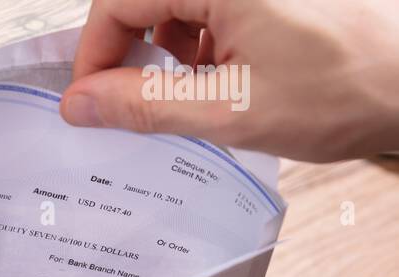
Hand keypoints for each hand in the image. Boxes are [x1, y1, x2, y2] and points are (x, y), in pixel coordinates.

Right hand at [60, 0, 398, 161]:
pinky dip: (204, 50)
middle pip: (144, 5)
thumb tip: (81, 104)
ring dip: (170, 57)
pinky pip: (212, 12)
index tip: (89, 101)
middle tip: (134, 108)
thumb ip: (143, 106)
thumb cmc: (352, 87)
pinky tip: (226, 85)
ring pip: (176, 10)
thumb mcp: (231, 108)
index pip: (117, 4)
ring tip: (198, 100)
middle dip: (133, 59)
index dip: (94, 56)